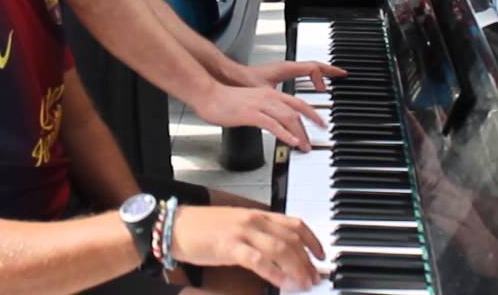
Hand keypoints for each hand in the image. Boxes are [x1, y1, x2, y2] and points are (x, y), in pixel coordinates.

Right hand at [170, 206, 324, 290]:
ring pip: (279, 249)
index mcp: (257, 214)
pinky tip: (282, 282)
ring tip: (304, 282)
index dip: (313, 240)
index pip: (295, 224)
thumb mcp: (238, 225)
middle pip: (291, 239)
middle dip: (307, 260)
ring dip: (296, 268)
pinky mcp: (229, 246)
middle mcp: (253, 220)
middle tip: (315, 277)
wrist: (176, 226)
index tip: (322, 256)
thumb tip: (281, 251)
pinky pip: (258, 260)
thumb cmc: (205, 228)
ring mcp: (242, 232)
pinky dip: (274, 272)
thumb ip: (260, 234)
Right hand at [188, 82, 325, 150]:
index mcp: (269, 93)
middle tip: (315, 140)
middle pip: (297, 110)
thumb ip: (263, 111)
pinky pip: (273, 124)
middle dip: (310, 126)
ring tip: (305, 146)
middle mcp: (268, 96)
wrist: (208, 94)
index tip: (320, 123)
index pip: (297, 102)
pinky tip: (291, 142)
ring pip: (288, 117)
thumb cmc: (224, 100)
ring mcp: (260, 105)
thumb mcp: (250, 103)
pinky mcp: (251, 114)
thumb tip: (272, 123)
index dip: (312, 113)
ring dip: (299, 133)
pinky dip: (285, 134)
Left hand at [232, 60, 347, 92]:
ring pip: (306, 68)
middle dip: (328, 70)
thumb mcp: (266, 93)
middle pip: (313, 65)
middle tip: (340, 74)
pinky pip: (299, 73)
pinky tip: (309, 85)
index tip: (333, 82)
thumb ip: (280, 102)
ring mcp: (282, 70)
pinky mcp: (277, 75)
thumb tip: (290, 112)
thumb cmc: (245, 81)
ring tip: (329, 80)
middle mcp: (286, 67)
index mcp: (286, 69)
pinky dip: (309, 77)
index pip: (313, 67)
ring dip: (319, 73)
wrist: (231, 77)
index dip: (326, 73)